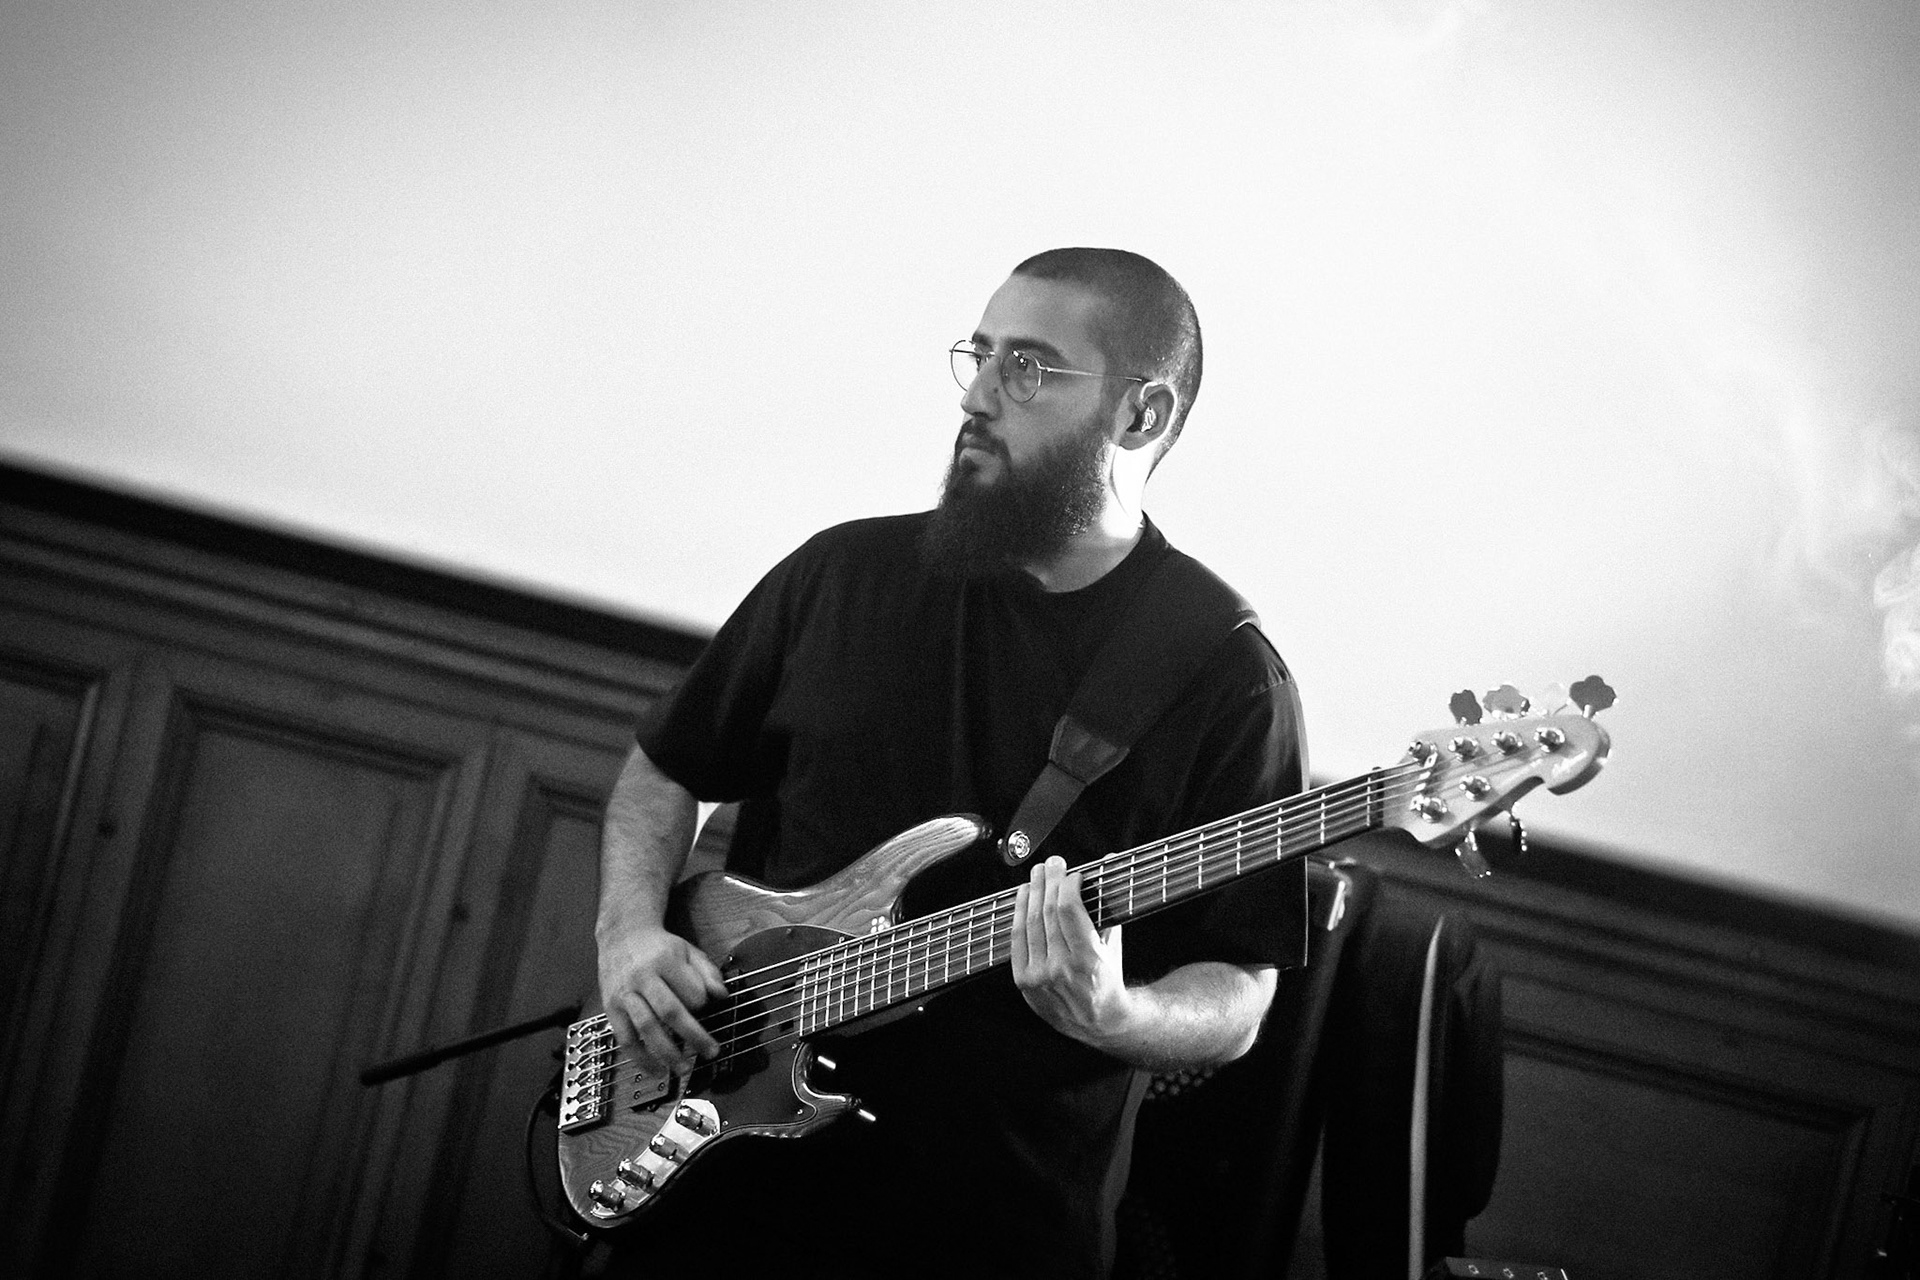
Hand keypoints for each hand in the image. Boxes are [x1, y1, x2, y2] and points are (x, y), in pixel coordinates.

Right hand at [597, 922, 729, 1075]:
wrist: (622, 934)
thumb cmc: (659, 947)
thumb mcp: (688, 950)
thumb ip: (708, 972)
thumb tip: (722, 996)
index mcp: (666, 960)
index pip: (691, 991)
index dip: (703, 1005)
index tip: (707, 1010)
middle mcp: (643, 977)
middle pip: (670, 1012)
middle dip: (693, 1036)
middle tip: (711, 1052)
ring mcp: (624, 993)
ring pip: (646, 1028)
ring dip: (666, 1053)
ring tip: (683, 1069)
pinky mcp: (610, 1007)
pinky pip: (624, 1037)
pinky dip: (639, 1058)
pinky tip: (655, 1070)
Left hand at [1010, 855, 1139, 1049]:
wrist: (1097, 1022)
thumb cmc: (1107, 980)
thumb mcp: (1113, 946)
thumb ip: (1108, 905)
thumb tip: (1111, 862)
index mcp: (1088, 960)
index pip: (1069, 910)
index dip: (1067, 886)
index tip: (1072, 874)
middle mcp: (1061, 969)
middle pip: (1048, 913)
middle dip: (1049, 883)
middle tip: (1052, 864)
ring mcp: (1039, 977)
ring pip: (1030, 924)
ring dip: (1032, 894)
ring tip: (1037, 876)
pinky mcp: (1023, 982)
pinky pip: (1017, 940)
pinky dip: (1019, 915)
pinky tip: (1024, 898)